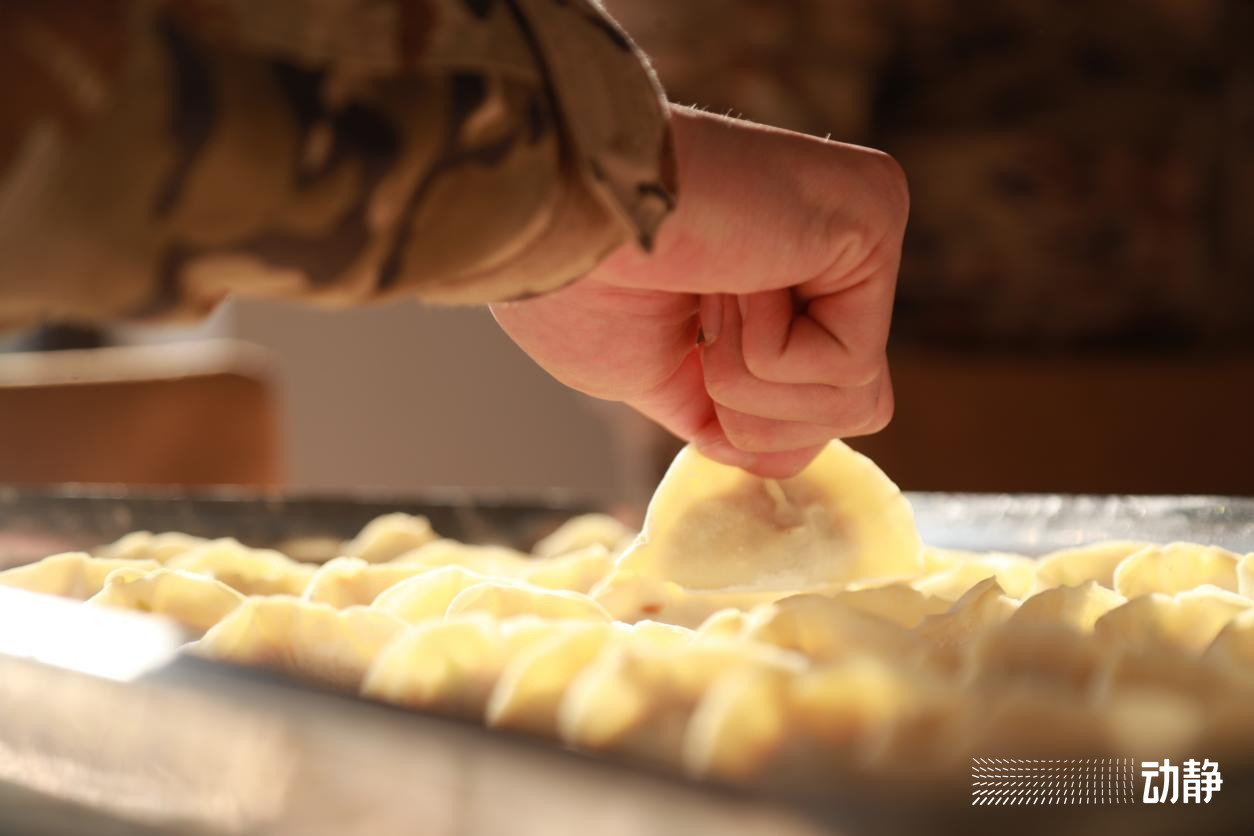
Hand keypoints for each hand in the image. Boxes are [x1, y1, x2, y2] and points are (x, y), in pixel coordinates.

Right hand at [491, 105, 908, 477]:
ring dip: (752, 379)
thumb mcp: (656, 374)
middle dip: (760, 411)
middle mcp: (844, 242)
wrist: (550, 216)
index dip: (754, 422)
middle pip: (861, 410)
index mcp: (795, 274)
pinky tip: (732, 274)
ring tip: (711, 290)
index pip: (830, 404)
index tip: (686, 335)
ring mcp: (867, 222)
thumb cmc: (578, 284)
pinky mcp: (876, 212)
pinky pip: (851, 364)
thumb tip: (779, 459)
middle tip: (697, 317)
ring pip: (860, 399)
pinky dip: (767, 350)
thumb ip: (728, 412)